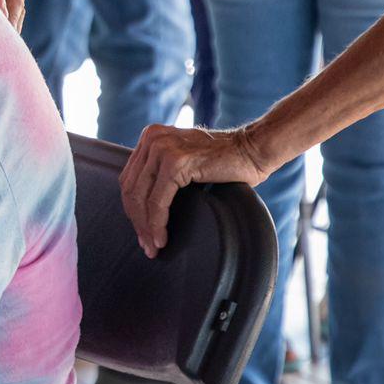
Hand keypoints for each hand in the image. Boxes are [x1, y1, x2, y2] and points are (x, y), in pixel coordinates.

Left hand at [119, 124, 270, 257]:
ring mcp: (163, 148)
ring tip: (153, 246)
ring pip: (141, 197)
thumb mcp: (185, 160)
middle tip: (146, 245)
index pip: (130, 179)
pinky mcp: (176, 162)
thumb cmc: (225, 160)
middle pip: (131, 188)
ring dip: (145, 227)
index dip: (132, 209)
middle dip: (136, 221)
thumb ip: (162, 171)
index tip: (141, 233)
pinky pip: (158, 200)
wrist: (253, 150)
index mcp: (151, 137)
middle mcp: (152, 139)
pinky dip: (158, 223)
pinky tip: (162, 238)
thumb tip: (144, 207)